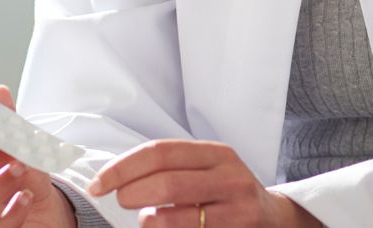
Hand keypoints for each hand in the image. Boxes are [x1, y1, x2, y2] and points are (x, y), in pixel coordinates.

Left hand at [88, 139, 319, 227]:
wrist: (273, 219)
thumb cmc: (226, 193)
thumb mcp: (207, 170)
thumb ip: (172, 168)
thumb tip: (116, 175)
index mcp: (217, 153)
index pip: (160, 152)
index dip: (123, 167)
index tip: (100, 183)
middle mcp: (230, 176)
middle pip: (167, 181)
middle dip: (132, 192)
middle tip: (120, 201)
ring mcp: (237, 208)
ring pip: (179, 215)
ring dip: (149, 220)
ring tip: (143, 219)